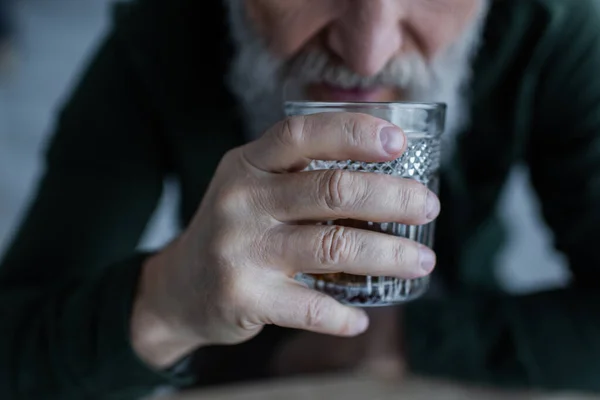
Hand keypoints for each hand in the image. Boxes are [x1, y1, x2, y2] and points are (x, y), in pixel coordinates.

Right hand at [131, 113, 439, 367]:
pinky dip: (343, 315)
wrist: (178, 287)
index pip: (302, 134)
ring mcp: (241, 249)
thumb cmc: (234, 230)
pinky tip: (361, 317)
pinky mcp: (244, 296)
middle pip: (331, 190)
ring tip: (422, 261)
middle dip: (392, 197)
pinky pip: (311, 307)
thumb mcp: (251, 187)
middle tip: (428, 205)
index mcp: (248, 164)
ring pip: (333, 247)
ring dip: (389, 256)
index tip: (399, 143)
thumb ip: (299, 175)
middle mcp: (242, 201)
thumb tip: (384, 176)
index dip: (354, 133)